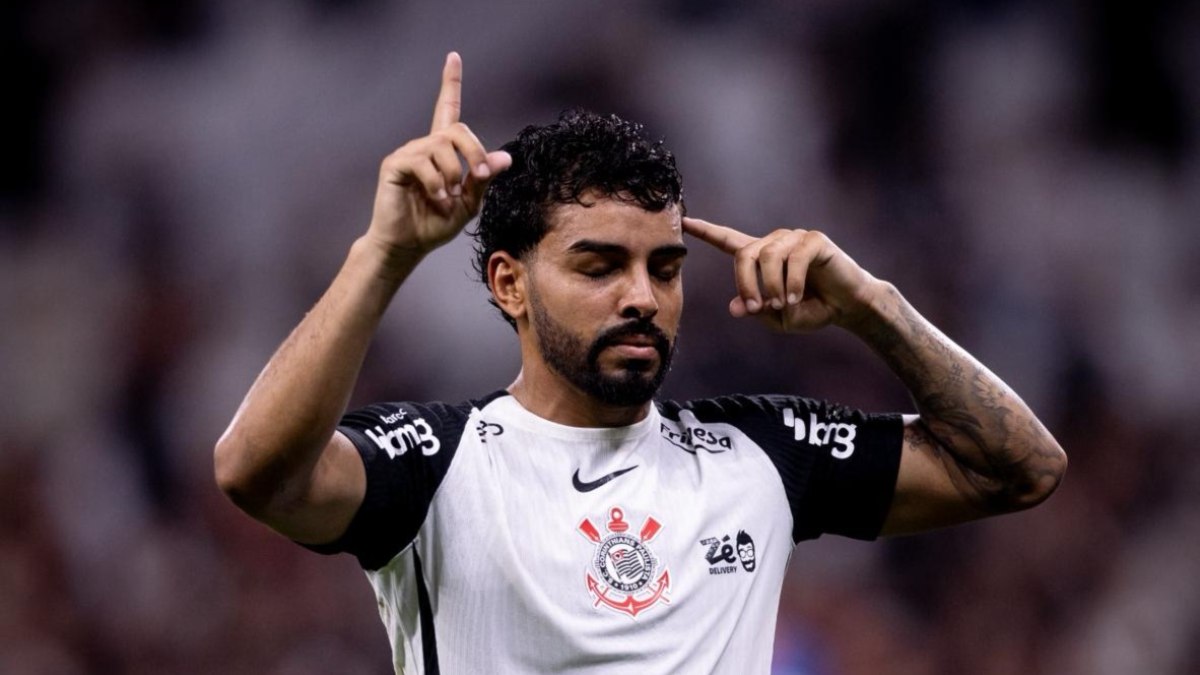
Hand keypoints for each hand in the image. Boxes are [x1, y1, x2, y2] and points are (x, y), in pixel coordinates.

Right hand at [366, 52, 511, 259]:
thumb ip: (484, 180)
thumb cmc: (435, 225)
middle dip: (475, 152)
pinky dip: (436, 182)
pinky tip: (436, 197)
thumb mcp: (469, 204)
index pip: (448, 109)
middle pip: (457, 128)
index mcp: (442, 151)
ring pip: (442, 147)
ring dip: (454, 174)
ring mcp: (409, 153)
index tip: (453, 56)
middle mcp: (424, 146)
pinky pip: (423, 162)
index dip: (450, 83)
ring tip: (448, 197)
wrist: (408, 245)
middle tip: (479, 178)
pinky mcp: (395, 164)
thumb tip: (505, 157)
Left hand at [682, 217, 883, 332]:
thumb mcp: (779, 319)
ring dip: (771, 286)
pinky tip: (796, 298)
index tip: (683, 221)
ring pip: (768, 257)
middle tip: (757, 308)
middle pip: (744, 254)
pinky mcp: (815, 241)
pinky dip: (792, 282)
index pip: (728, 240)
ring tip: (782, 305)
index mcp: (762, 257)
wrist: (849, 306)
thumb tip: (734, 307)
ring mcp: (795, 238)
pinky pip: (794, 259)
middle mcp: (775, 242)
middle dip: (745, 284)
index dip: (706, 231)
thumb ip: (756, 312)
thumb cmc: (813, 310)